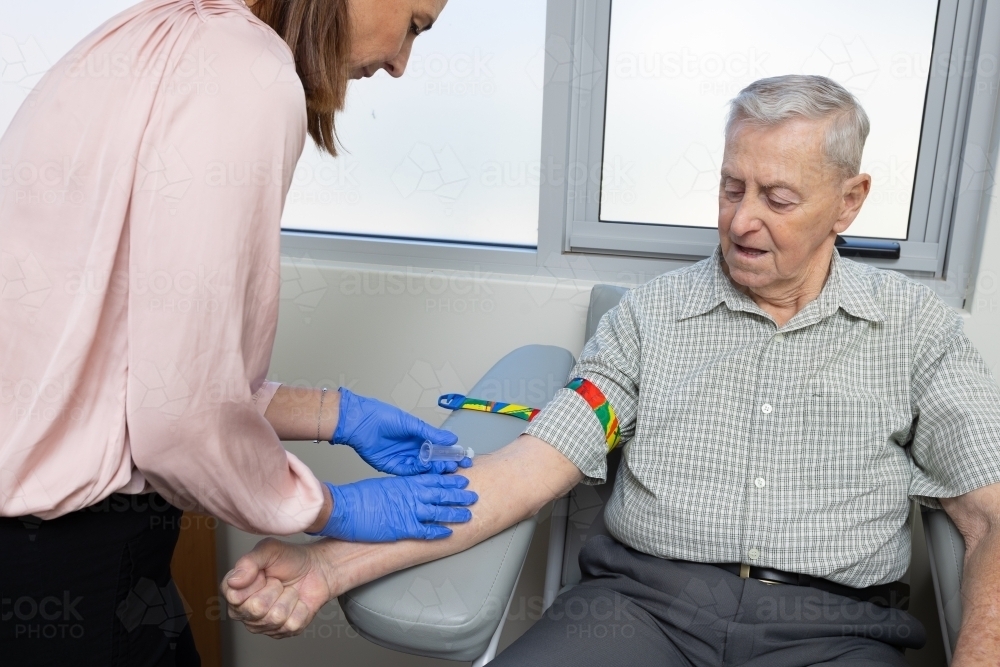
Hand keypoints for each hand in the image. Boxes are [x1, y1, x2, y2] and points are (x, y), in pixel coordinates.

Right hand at [222, 538, 333, 637]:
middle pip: (256, 608)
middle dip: (274, 589)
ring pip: (276, 617)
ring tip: (288, 590)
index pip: (234, 596)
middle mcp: (244, 612)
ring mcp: (264, 625)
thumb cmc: (289, 559)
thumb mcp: (268, 550)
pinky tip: (297, 601)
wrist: (316, 567)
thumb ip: (248, 562)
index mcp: (235, 592)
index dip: (254, 581)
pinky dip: (301, 608)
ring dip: (288, 597)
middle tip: (278, 581)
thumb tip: (234, 582)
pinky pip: (292, 623)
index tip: (263, 573)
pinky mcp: (284, 632)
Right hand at [315, 475, 476, 541]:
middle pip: (442, 493)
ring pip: (439, 511)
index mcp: (407, 482)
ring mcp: (409, 511)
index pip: (435, 479)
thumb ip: (401, 487)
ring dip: (455, 513)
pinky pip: (426, 531)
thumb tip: (409, 490)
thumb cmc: (359, 496)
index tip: (462, 480)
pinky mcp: (404, 528)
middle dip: (459, 495)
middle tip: (473, 495)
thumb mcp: (384, 485)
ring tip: (468, 515)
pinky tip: (448, 533)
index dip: (450, 480)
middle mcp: (412, 495)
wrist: (344, 508)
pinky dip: (438, 532)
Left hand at [334, 388, 471, 474]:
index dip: (451, 453)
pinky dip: (419, 473)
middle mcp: (413, 449)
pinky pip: (409, 472)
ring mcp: (404, 458)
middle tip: (457, 467)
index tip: (464, 457)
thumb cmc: (383, 417)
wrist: (359, 423)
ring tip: (446, 470)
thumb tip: (452, 439)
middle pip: (433, 460)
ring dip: (434, 470)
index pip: (440, 447)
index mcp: (419, 436)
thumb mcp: (411, 424)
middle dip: (446, 464)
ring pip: (423, 468)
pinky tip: (428, 472)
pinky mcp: (393, 467)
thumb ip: (431, 433)